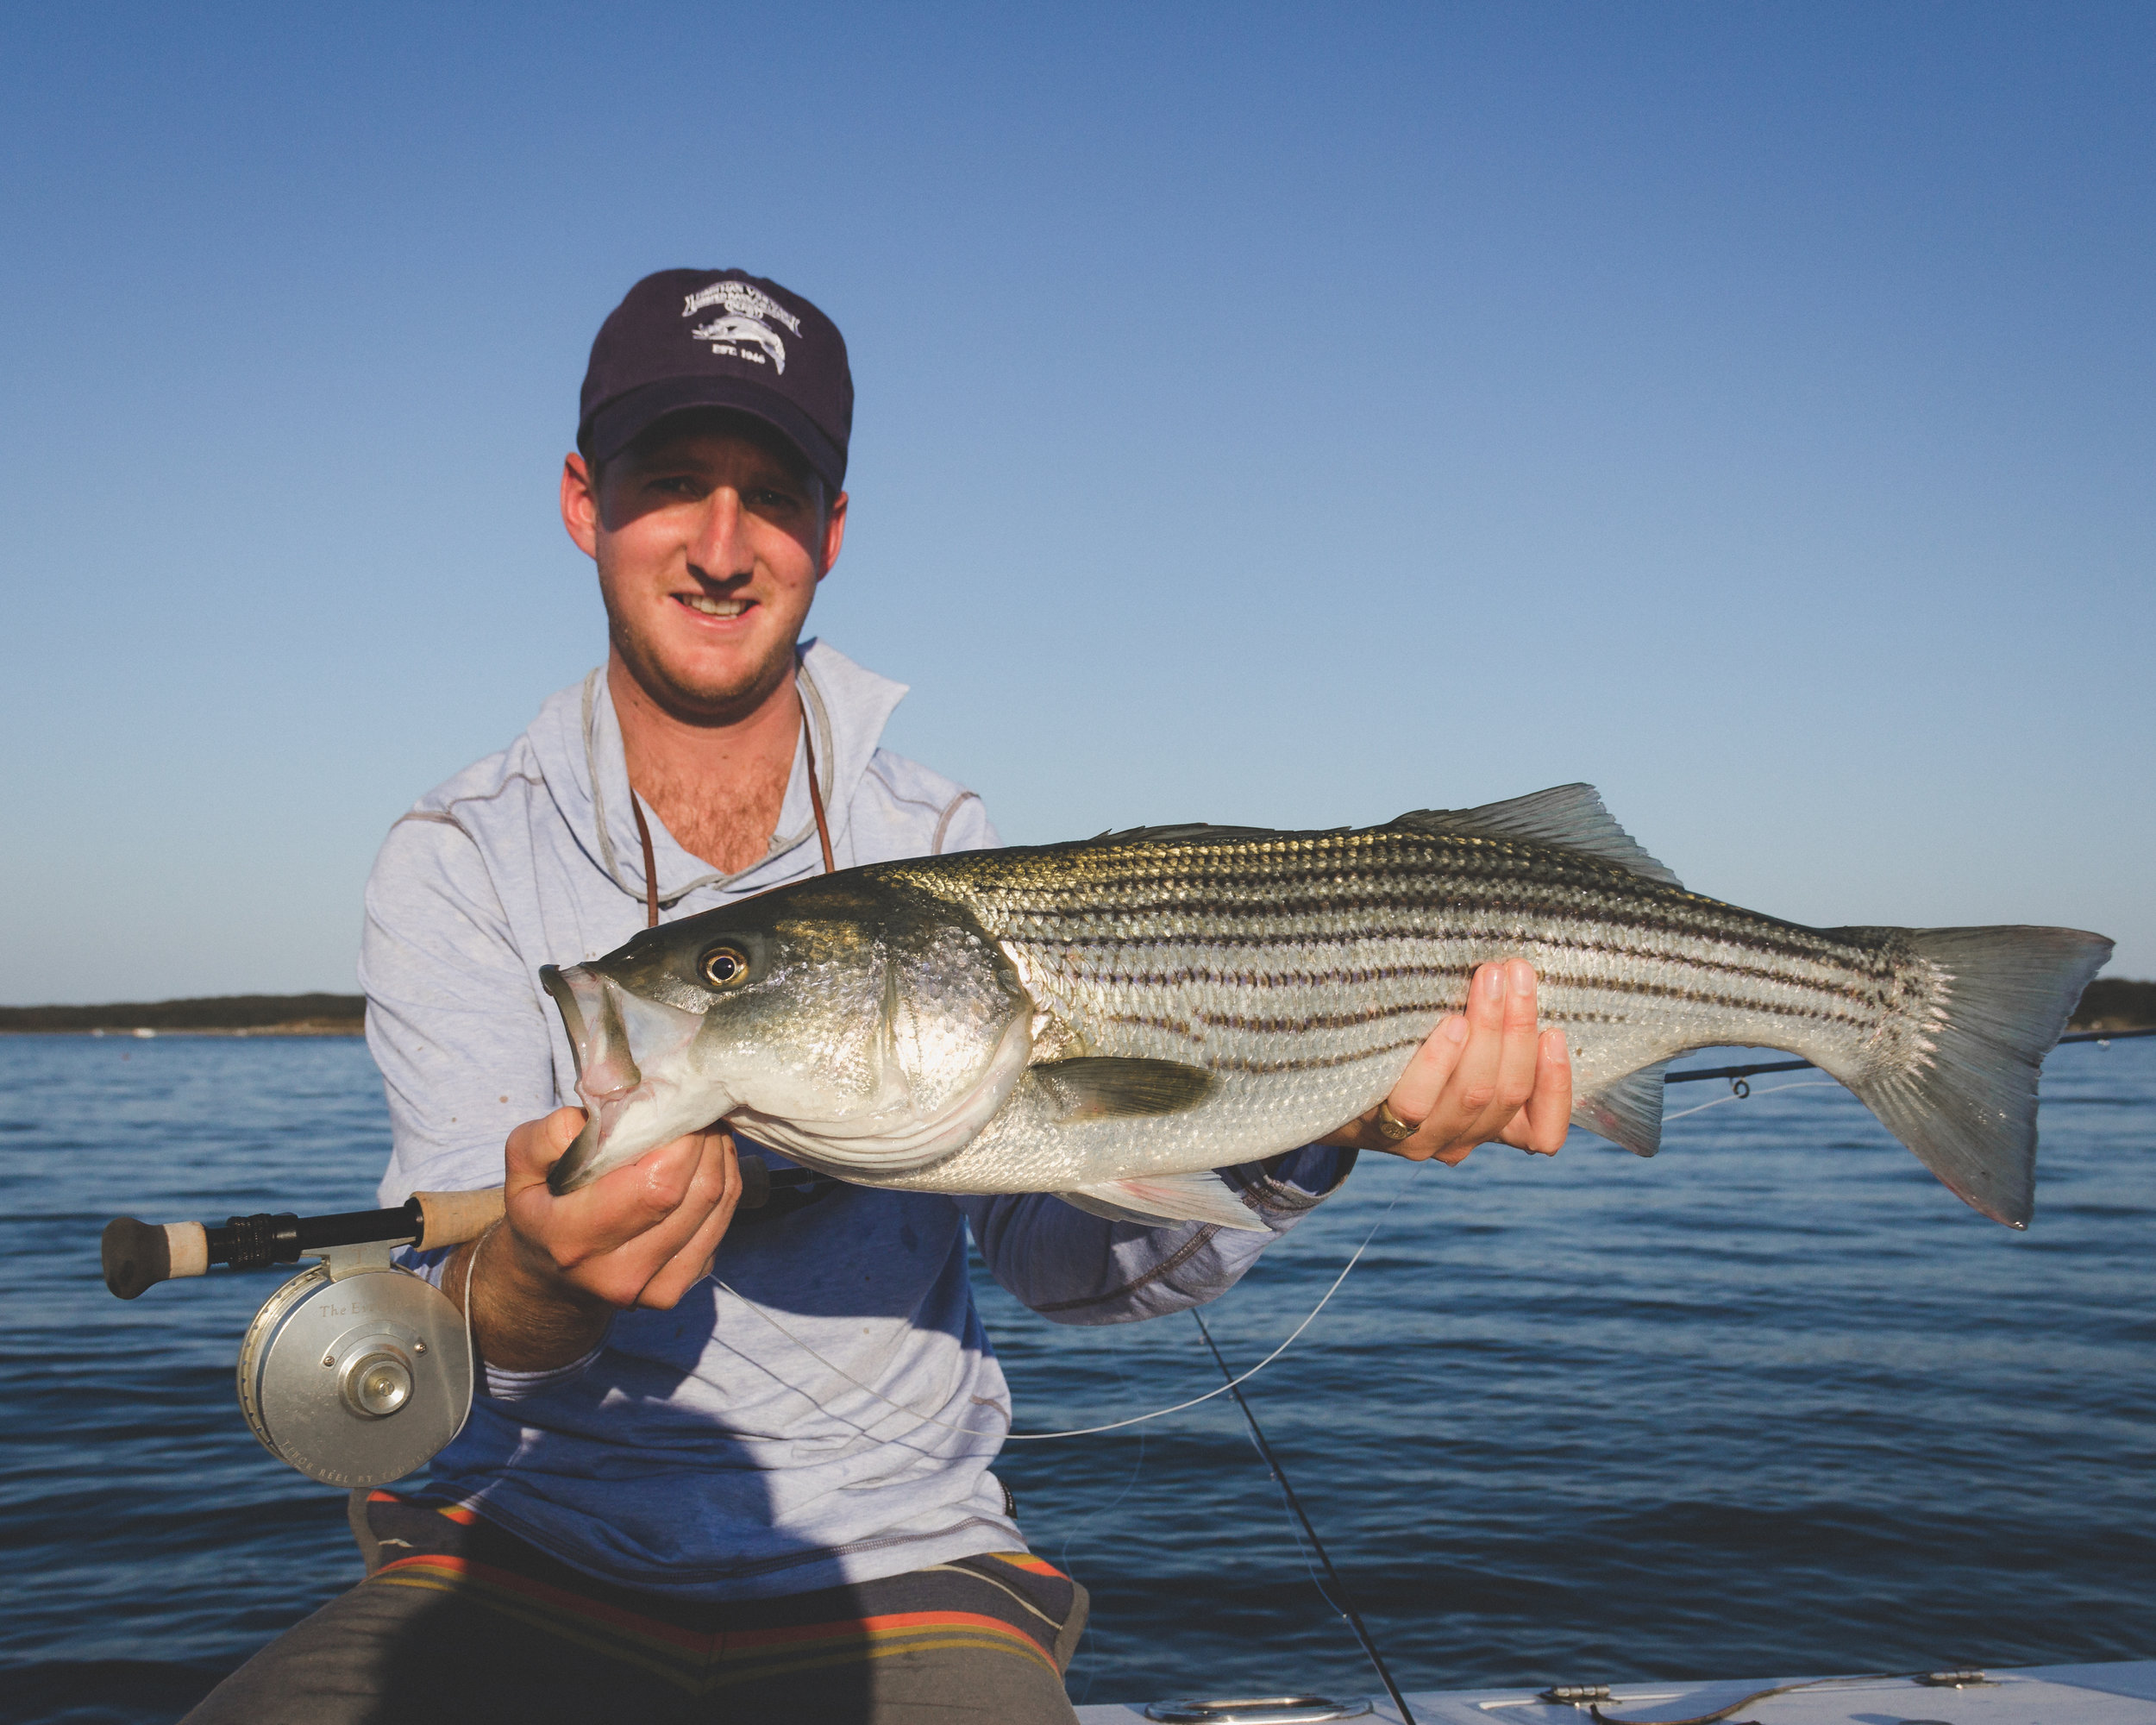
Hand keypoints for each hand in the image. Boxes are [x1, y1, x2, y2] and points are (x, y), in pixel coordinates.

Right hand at [456, 1107, 742, 1372]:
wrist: (547, 1280)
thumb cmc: (539, 1209)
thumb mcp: (523, 1167)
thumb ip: (550, 1135)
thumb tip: (601, 1113)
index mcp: (577, 1239)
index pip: (659, 1183)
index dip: (683, 1139)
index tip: (678, 1105)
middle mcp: (621, 1272)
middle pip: (697, 1193)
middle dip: (706, 1141)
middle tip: (696, 1108)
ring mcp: (654, 1289)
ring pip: (718, 1206)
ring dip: (721, 1157)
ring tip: (704, 1129)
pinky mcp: (678, 1288)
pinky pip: (720, 1225)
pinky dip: (724, 1184)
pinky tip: (706, 1162)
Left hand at [1320, 959, 1570, 1164]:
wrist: (1316, 1087)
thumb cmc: (1397, 1050)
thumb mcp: (1449, 1046)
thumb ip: (1485, 1031)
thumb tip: (1515, 974)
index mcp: (1487, 1126)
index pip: (1543, 1133)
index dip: (1557, 1087)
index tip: (1555, 1032)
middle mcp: (1459, 1139)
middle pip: (1506, 1092)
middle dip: (1518, 1027)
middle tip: (1516, 971)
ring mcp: (1419, 1139)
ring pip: (1473, 1092)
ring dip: (1489, 1030)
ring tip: (1487, 978)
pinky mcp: (1377, 1127)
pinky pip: (1417, 1100)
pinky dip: (1440, 1060)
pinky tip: (1449, 1024)